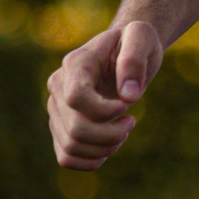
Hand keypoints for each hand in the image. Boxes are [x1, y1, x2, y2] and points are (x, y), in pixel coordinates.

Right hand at [45, 19, 164, 169]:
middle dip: (111, 135)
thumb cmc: (134, 42)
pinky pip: (66, 157)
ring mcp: (56, 108)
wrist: (124, 51)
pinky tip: (110, 146)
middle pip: (75, 128)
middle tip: (130, 122)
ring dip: (104, 149)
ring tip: (123, 132)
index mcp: (75, 63)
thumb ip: (134, 61)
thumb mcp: (142, 38)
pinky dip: (91, 161)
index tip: (126, 105)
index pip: (76, 98)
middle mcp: (58, 86)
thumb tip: (129, 96)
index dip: (104, 111)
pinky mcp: (61, 126)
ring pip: (71, 147)